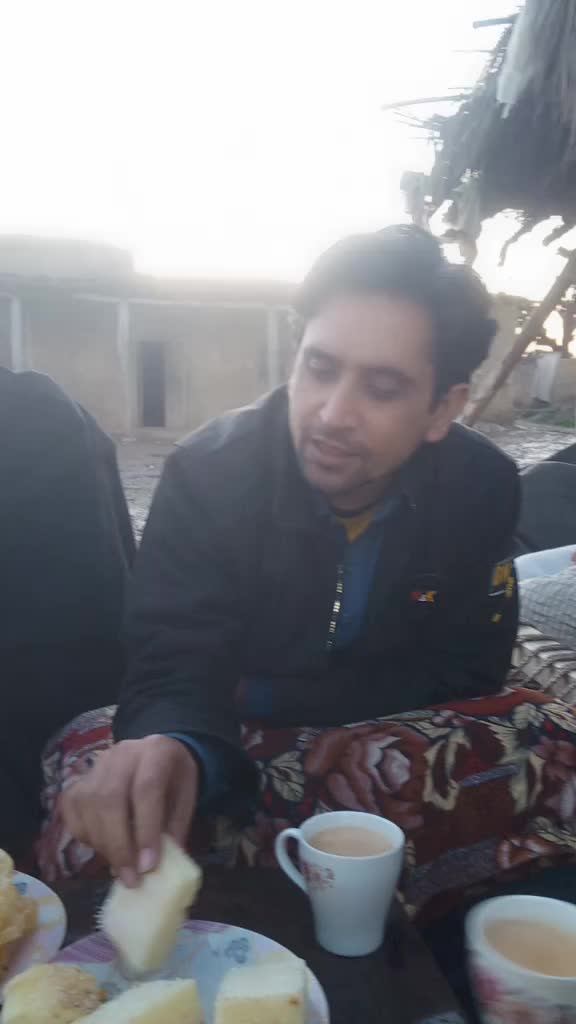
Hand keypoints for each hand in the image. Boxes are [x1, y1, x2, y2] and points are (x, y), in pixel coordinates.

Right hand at [61, 735, 197, 884]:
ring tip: (120, 868)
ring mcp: (96, 766)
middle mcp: (121, 755)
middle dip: (119, 846)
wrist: (156, 751)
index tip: (148, 866)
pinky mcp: (79, 780)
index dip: (146, 829)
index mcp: (156, 752)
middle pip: (110, 799)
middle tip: (131, 878)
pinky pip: (72, 811)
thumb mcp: (186, 798)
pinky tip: (102, 847)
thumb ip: (174, 828)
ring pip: (88, 806)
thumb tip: (159, 869)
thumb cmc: (174, 778)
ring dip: (102, 845)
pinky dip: (84, 836)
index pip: (146, 788)